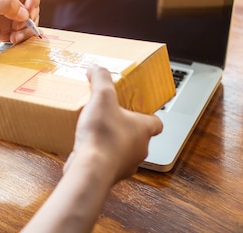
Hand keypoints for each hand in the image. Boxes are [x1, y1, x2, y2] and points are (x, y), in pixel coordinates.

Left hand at [0, 0, 40, 52]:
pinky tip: (11, 40)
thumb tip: (24, 12)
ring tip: (15, 36)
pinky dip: (22, 36)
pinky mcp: (6, 28)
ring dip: (26, 28)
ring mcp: (6, 12)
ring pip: (29, 18)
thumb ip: (4, 4)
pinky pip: (23, 31)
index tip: (29, 9)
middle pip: (31, 2)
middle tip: (20, 26)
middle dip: (30, 15)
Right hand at [64, 65, 162, 183]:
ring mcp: (126, 164)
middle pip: (138, 136)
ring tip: (95, 130)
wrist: (91, 168)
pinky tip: (86, 146)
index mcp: (144, 129)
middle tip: (110, 116)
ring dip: (112, 142)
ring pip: (123, 150)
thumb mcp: (102, 97)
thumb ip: (101, 79)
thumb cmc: (103, 135)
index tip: (135, 108)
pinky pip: (107, 161)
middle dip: (125, 126)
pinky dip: (99, 154)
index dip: (147, 115)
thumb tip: (96, 68)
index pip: (156, 122)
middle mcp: (140, 149)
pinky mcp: (110, 174)